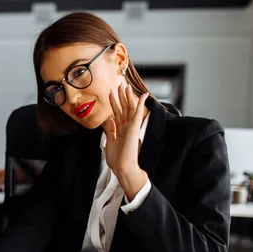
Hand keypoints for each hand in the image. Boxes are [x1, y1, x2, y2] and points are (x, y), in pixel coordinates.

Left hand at [104, 83, 149, 199]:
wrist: (123, 168)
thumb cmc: (117, 159)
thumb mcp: (110, 142)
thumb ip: (110, 130)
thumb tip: (109, 119)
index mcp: (121, 130)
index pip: (117, 113)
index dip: (114, 102)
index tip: (111, 92)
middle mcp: (127, 127)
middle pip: (124, 108)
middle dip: (121, 96)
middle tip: (119, 84)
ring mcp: (131, 127)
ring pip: (130, 108)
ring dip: (128, 96)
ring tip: (126, 85)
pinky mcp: (135, 128)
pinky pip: (138, 113)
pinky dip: (140, 103)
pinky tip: (143, 95)